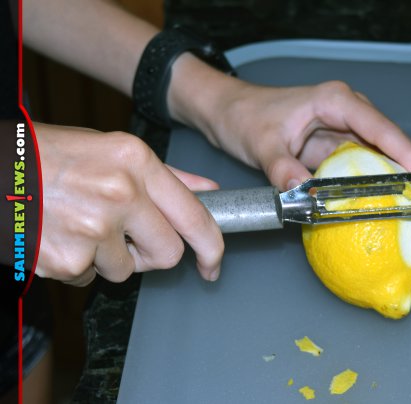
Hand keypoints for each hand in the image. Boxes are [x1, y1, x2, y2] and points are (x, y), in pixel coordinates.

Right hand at [35, 123, 223, 285]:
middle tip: (128, 239)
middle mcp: (120, 194)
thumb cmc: (51, 156)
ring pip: (126, 270)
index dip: (211, 247)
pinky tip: (60, 235)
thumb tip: (209, 192)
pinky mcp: (66, 260)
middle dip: (151, 253)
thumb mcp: (114, 151)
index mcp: (136, 163)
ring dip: (108, 258)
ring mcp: (92, 229)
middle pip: (168, 252)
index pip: (194, 216)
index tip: (212, 263)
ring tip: (80, 226)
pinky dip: (77, 266)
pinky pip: (89, 279)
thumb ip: (167, 176)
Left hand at [209, 80, 410, 189]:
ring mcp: (343, 132)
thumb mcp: (261, 143)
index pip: (378, 126)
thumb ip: (281, 169)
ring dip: (388, 181)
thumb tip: (301, 195)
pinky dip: (366, 186)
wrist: (229, 113)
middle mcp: (346, 113)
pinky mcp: (335, 149)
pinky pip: (358, 168)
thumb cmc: (245, 116)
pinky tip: (375, 206)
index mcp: (335, 101)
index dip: (403, 150)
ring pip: (375, 157)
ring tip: (406, 207)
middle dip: (404, 169)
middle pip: (385, 142)